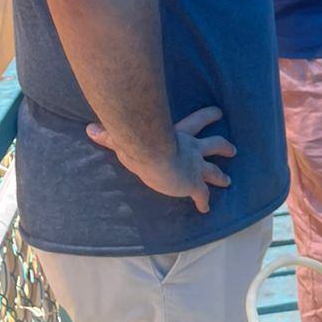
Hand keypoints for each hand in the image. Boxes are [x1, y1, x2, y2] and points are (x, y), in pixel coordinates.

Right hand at [87, 105, 235, 213]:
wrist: (155, 156)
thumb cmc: (142, 142)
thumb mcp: (128, 136)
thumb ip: (110, 134)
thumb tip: (89, 129)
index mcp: (180, 134)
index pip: (197, 121)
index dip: (209, 116)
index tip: (219, 113)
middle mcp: (192, 149)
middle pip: (214, 145)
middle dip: (223, 147)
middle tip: (233, 149)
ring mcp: (195, 167)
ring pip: (213, 170)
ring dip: (221, 176)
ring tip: (229, 180)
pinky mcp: (193, 184)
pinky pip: (201, 195)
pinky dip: (204, 202)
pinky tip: (206, 209)